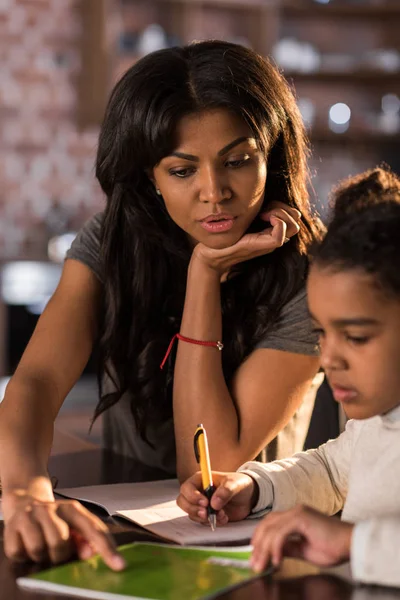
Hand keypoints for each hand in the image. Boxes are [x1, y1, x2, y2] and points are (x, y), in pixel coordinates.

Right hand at [2, 490, 125, 569]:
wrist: (24, 501)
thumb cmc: (54, 519)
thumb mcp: (72, 524)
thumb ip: (85, 538)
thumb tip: (91, 553)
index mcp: (73, 509)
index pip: (94, 529)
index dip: (107, 548)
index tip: (119, 564)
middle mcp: (52, 509)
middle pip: (60, 543)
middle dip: (59, 554)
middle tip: (56, 550)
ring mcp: (30, 516)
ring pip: (39, 549)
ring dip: (41, 555)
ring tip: (41, 546)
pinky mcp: (12, 526)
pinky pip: (19, 552)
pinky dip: (23, 555)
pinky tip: (26, 543)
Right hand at [177, 471, 257, 524]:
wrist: (248, 497)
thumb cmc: (239, 484)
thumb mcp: (235, 484)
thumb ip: (225, 491)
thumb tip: (214, 504)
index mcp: (201, 479)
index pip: (186, 487)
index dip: (192, 496)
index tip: (205, 503)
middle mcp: (197, 491)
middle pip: (183, 502)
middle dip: (193, 509)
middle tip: (206, 514)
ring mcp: (201, 504)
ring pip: (191, 513)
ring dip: (204, 518)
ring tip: (221, 515)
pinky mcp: (206, 514)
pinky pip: (202, 521)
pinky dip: (212, 522)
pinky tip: (224, 518)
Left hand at [192, 204, 300, 274]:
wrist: (210, 253)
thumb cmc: (223, 234)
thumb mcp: (242, 217)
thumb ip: (254, 209)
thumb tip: (262, 196)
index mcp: (269, 231)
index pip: (293, 216)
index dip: (283, 207)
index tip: (265, 206)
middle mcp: (272, 238)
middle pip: (296, 221)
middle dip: (283, 209)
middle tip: (265, 210)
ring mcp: (268, 244)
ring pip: (293, 227)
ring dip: (281, 214)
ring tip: (263, 213)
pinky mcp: (262, 247)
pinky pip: (280, 236)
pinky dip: (277, 222)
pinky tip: (263, 217)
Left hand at [250, 505, 352, 572]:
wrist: (351, 543)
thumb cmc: (334, 548)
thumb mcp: (305, 550)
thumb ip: (289, 548)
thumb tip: (274, 553)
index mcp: (296, 517)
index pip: (271, 524)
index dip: (260, 539)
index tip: (255, 556)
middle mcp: (295, 511)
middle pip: (267, 524)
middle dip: (258, 545)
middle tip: (254, 563)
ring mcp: (298, 512)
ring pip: (272, 529)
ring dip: (264, 548)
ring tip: (261, 565)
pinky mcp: (302, 517)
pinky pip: (282, 533)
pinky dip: (276, 547)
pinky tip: (276, 561)